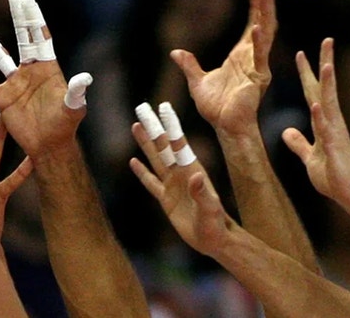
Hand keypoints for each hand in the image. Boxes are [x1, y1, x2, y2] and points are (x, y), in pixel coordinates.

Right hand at [0, 0, 91, 161]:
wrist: (48, 144)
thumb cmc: (64, 126)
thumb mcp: (73, 108)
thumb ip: (76, 93)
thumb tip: (86, 78)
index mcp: (47, 68)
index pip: (41, 38)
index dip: (36, 20)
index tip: (30, 1)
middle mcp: (30, 71)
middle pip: (23, 38)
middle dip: (19, 18)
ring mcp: (15, 83)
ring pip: (0, 56)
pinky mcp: (3, 97)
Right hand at [129, 102, 234, 256]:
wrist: (215, 240)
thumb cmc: (216, 225)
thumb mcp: (210, 210)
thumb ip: (201, 193)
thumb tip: (194, 176)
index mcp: (192, 171)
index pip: (177, 144)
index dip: (170, 126)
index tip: (162, 108)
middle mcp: (181, 173)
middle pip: (162, 146)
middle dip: (152, 128)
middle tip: (142, 109)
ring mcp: (172, 185)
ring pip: (155, 159)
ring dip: (145, 143)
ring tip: (136, 126)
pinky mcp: (166, 199)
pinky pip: (151, 182)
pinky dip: (141, 172)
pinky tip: (133, 161)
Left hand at [171, 0, 276, 133]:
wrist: (224, 126)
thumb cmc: (215, 107)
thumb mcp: (197, 81)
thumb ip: (189, 65)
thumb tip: (176, 52)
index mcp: (241, 57)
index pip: (251, 26)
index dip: (254, 8)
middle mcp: (252, 58)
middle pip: (262, 24)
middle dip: (265, 3)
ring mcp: (257, 66)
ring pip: (265, 35)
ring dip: (266, 14)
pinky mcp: (258, 78)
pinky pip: (259, 57)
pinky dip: (258, 41)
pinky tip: (257, 27)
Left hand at [281, 38, 349, 203]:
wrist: (348, 194)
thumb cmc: (331, 176)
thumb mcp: (308, 156)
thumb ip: (298, 142)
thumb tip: (287, 131)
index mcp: (322, 122)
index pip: (312, 91)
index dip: (306, 73)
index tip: (300, 53)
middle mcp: (330, 121)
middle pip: (325, 87)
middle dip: (324, 64)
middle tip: (326, 40)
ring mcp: (335, 132)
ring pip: (330, 102)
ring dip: (328, 83)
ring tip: (326, 62)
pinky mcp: (335, 146)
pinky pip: (326, 128)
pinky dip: (321, 115)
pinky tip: (316, 103)